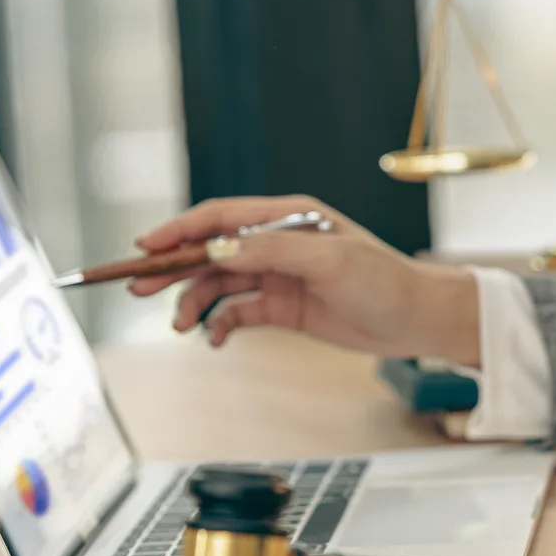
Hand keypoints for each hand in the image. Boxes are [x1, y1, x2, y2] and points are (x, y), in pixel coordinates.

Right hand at [128, 196, 480, 364]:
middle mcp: (278, 242)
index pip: (220, 217)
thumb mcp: (328, 260)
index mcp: (287, 217)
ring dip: (194, 303)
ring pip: (219, 285)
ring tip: (181, 326)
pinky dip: (219, 324)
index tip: (144, 247)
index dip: (179, 230)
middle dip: (173, 268)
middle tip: (138, 288)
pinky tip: (212, 338)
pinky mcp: (284, 307)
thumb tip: (218, 248)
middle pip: (210, 251)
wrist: (416, 320)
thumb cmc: (383, 281)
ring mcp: (279, 275)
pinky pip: (237, 312)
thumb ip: (271, 250)